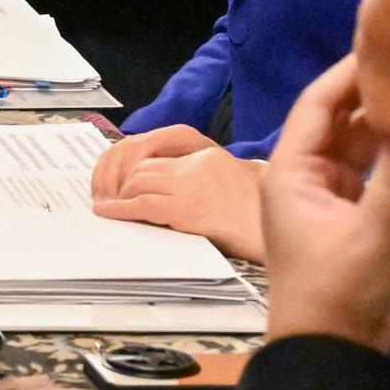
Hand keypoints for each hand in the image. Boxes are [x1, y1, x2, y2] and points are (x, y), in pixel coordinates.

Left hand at [93, 129, 265, 260]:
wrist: (281, 234)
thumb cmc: (260, 219)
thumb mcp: (230, 185)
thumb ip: (199, 180)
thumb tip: (159, 189)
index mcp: (209, 156)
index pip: (158, 155)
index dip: (135, 172)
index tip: (124, 185)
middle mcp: (199, 164)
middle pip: (142, 168)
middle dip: (124, 184)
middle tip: (115, 200)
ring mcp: (192, 185)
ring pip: (138, 182)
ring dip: (121, 197)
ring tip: (113, 210)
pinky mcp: (186, 209)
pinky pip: (142, 204)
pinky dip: (121, 209)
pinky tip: (109, 214)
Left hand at [261, 54, 389, 348]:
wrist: (331, 345)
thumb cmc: (337, 286)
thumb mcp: (372, 228)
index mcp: (290, 170)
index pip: (316, 107)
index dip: (345, 76)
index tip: (380, 48)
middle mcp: (304, 175)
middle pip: (336, 121)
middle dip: (368, 95)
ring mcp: (327, 195)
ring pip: (356, 145)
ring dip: (384, 125)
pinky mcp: (350, 215)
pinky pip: (371, 172)